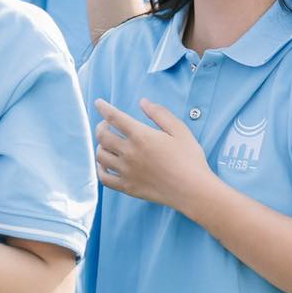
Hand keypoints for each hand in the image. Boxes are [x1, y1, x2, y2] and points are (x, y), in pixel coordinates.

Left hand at [93, 98, 214, 210]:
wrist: (193, 190)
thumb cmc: (189, 159)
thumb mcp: (179, 130)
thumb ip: (160, 114)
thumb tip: (143, 102)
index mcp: (141, 136)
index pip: (114, 117)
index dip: (104, 108)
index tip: (98, 103)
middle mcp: (129, 153)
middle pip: (102, 136)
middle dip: (101, 126)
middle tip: (106, 125)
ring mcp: (126, 172)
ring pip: (101, 156)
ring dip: (100, 146)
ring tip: (106, 144)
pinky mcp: (128, 187)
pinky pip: (104, 178)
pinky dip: (100, 169)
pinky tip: (105, 165)